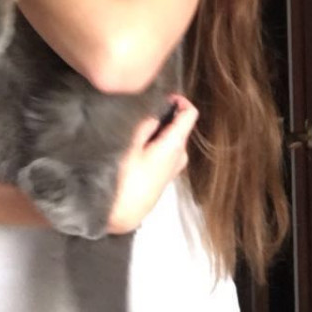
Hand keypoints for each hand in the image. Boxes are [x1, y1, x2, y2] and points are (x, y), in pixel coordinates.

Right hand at [106, 95, 198, 234]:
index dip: (179, 100)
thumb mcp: (128, 146)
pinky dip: (156, 145)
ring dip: (159, 131)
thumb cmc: (124, 181)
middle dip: (165, 116)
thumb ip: (144, 125)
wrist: (121, 215)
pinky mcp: (165, 178)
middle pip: (180, 126)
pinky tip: (136, 151)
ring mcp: (173, 169)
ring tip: (136, 132)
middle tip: (140, 113)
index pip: (190, 113)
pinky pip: (166, 152)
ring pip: (172, 139)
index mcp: (175, 145)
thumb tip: (154, 113)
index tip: (162, 96)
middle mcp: (180, 156)